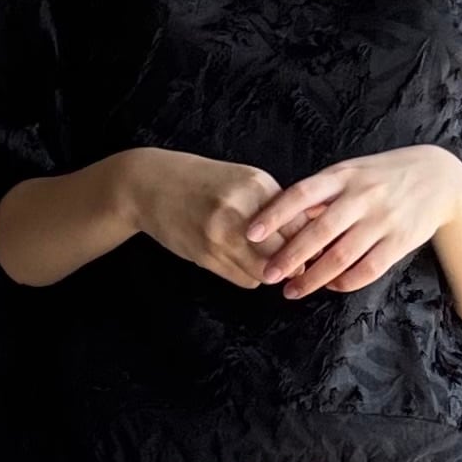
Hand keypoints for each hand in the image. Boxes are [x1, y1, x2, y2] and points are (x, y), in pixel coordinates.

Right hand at [116, 147, 297, 289]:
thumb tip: (308, 235)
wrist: (150, 186)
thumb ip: (273, 205)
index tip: (311, 249)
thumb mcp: (242, 181)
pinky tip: (242, 264)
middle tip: (295, 265)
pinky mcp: (207, 256)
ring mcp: (222, 235)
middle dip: (294, 262)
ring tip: (266, 263)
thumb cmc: (201, 183)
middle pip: (287, 250)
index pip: (300, 223)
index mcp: (257, 185)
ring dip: (271, 273)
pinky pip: (245, 280)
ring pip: (267, 270)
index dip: (308, 241)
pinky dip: (251, 277)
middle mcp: (241, 209)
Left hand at [245, 146, 461, 297]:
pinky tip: (329, 287)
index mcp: (344, 176)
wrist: (440, 178)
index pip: (302, 194)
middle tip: (268, 275)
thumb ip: (320, 193)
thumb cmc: (384, 176)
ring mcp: (382, 220)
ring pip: (341, 256)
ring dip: (313, 278)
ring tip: (292, 291)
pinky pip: (367, 269)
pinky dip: (345, 283)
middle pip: (319, 231)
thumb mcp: (352, 172)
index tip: (251, 234)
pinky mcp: (400, 242)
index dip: (275, 214)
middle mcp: (362, 197)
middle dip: (289, 256)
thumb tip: (282, 214)